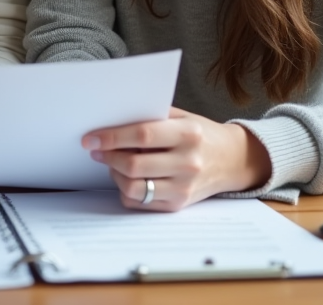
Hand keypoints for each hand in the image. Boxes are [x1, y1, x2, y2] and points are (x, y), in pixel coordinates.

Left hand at [83, 107, 271, 210]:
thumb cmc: (200, 134)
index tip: (91, 138)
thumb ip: (150, 116)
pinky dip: (125, 190)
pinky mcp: (178, 205)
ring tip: (112, 163)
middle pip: (134, 164)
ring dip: (114, 174)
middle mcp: (188, 162)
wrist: (231, 160)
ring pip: (134, 187)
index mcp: (189, 134)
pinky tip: (127, 177)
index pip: (143, 135)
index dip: (112, 137)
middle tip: (97, 150)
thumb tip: (110, 119)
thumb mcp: (181, 117)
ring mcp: (184, 187)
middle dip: (108, 157)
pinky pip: (140, 202)